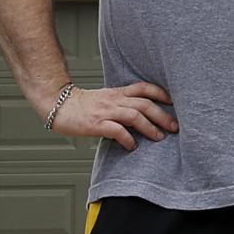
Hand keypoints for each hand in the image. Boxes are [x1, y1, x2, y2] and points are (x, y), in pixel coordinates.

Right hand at [50, 80, 176, 149]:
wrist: (58, 105)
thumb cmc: (82, 105)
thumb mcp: (106, 99)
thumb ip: (122, 103)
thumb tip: (142, 116)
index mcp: (117, 93)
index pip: (144, 88)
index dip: (160, 93)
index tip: (173, 103)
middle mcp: (114, 100)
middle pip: (144, 104)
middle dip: (162, 115)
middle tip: (174, 127)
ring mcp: (105, 112)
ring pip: (134, 115)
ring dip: (150, 127)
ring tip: (159, 137)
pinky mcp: (96, 124)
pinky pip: (117, 130)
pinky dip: (128, 138)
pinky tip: (132, 146)